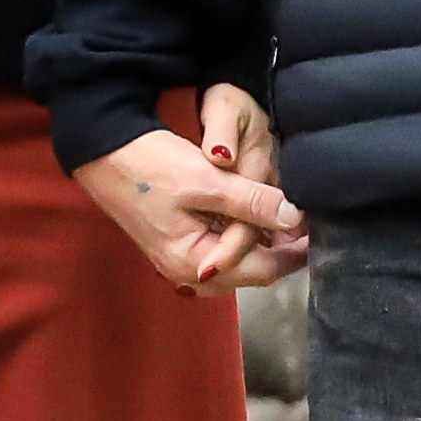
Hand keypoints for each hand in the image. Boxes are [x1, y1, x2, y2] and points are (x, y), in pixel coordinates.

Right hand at [74, 84, 309, 293]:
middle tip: (310, 226)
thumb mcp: (205, 181)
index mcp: (194, 262)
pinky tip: (257, 217)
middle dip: (282, 252)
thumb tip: (293, 217)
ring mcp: (181, 258)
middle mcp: (188, 271)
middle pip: (251, 272)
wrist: (103, 149)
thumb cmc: (150, 165)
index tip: (318, 230)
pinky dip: (243, 237)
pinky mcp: (178, 241)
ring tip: (290, 222)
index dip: (294, 251)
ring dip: (264, 245)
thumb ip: (251, 202)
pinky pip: (222, 248)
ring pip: (238, 262)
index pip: (261, 270)